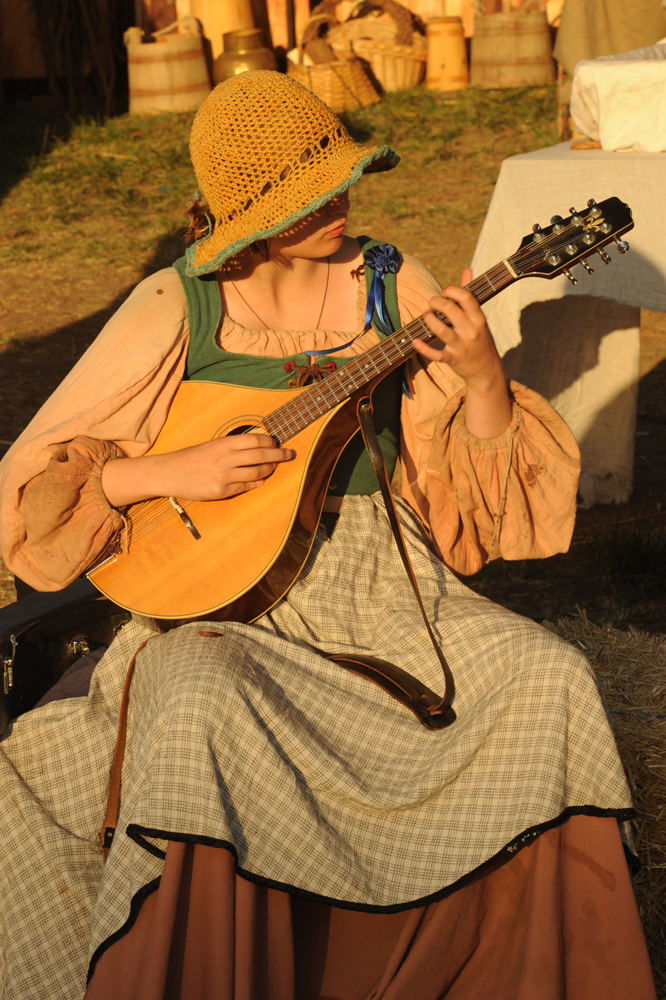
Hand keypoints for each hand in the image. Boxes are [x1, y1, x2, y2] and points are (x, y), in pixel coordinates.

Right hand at [102, 434, 294, 506]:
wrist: (169, 473)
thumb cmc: (191, 458)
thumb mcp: (212, 446)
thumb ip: (233, 448)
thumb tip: (258, 450)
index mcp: (223, 444)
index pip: (255, 440)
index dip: (270, 442)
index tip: (277, 443)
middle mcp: (225, 459)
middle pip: (261, 456)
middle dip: (278, 455)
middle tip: (289, 454)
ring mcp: (223, 477)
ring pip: (256, 473)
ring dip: (269, 470)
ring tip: (274, 467)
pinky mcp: (220, 491)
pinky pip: (245, 486)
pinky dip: (255, 482)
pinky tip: (260, 480)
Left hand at [412, 268, 502, 388]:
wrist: (486, 370)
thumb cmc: (480, 339)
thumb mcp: (479, 318)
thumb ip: (470, 295)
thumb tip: (466, 270)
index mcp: (479, 319)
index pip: (465, 297)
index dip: (451, 290)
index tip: (444, 292)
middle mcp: (471, 331)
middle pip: (449, 309)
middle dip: (436, 302)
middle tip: (432, 304)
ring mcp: (461, 346)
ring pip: (440, 329)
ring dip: (429, 319)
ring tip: (427, 316)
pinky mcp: (452, 360)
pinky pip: (436, 354)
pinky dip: (423, 348)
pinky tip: (415, 341)